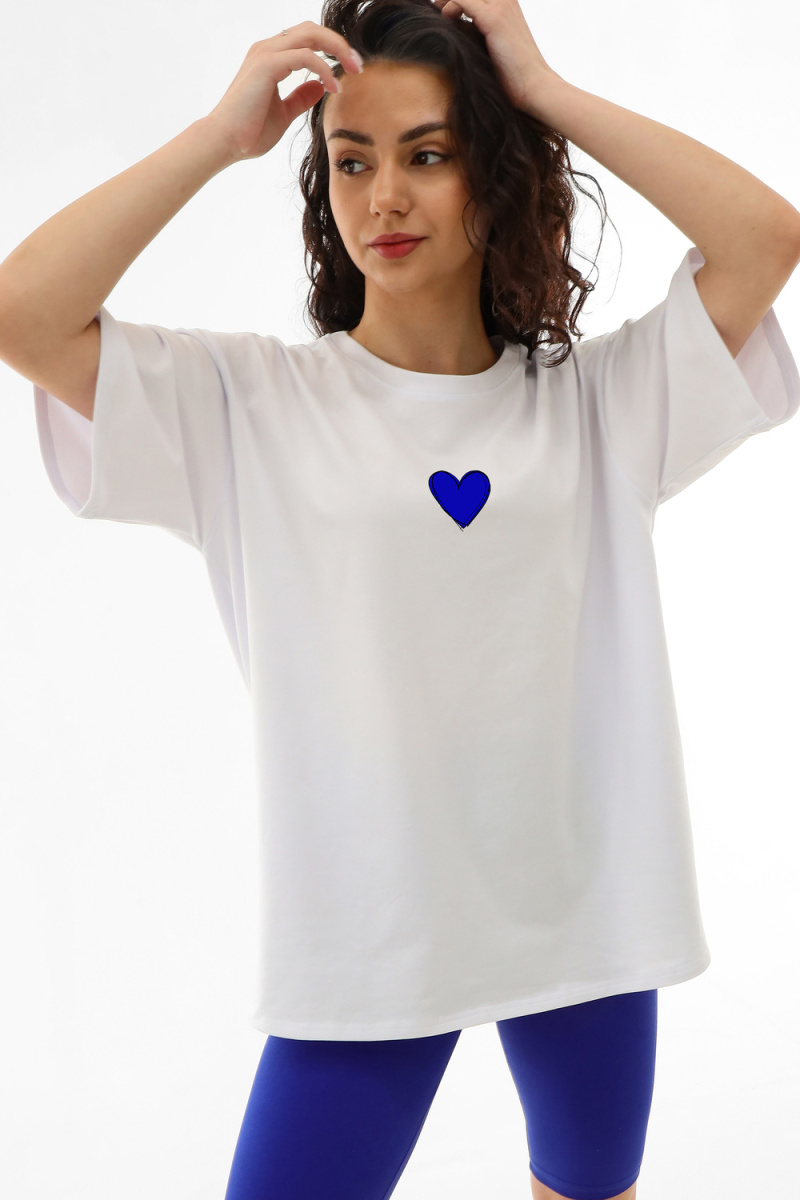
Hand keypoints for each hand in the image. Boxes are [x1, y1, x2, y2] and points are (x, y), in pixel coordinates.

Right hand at [204, 22, 362, 162]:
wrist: (224, 143)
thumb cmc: (248, 133)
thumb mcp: (283, 113)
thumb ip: (300, 98)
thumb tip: (320, 87)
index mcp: (271, 57)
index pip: (308, 38)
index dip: (332, 48)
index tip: (351, 69)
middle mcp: (268, 49)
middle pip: (312, 29)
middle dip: (340, 44)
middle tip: (359, 65)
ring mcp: (266, 54)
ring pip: (311, 34)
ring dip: (337, 49)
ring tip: (353, 70)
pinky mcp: (266, 65)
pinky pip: (305, 56)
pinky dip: (324, 69)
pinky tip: (334, 87)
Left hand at [430, 0, 558, 112]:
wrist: (534, 86)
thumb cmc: (513, 75)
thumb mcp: (493, 46)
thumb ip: (476, 32)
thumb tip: (455, 30)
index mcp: (506, 3)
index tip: (441, 9)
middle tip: (436, 9)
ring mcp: (500, 6)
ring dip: (446, 0)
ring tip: (438, 14)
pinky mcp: (493, 18)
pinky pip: (462, 0)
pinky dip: (449, 7)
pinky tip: (445, 21)